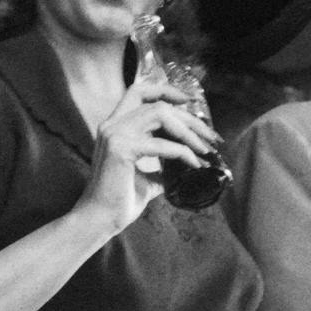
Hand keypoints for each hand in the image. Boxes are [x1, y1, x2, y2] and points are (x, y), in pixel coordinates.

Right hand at [75, 79, 222, 232]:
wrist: (100, 220)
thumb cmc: (119, 200)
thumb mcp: (145, 177)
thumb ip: (160, 166)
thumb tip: (182, 167)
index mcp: (114, 126)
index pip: (139, 92)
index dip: (166, 90)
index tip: (189, 101)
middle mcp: (112, 125)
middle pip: (157, 103)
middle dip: (189, 117)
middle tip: (210, 136)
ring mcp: (115, 135)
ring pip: (160, 114)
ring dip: (188, 131)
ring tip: (205, 148)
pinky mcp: (121, 149)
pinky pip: (161, 144)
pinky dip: (183, 152)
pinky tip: (194, 164)